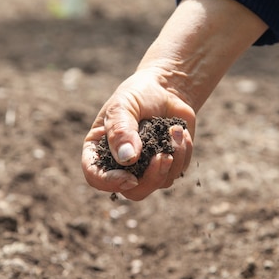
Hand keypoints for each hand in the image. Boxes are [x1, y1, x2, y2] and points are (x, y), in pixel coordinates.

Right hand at [81, 67, 194, 200]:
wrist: (166, 88)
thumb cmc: (138, 94)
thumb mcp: (123, 105)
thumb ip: (121, 130)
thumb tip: (127, 159)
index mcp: (100, 150)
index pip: (96, 176)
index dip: (109, 182)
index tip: (129, 177)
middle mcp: (120, 165)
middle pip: (131, 190)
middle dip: (151, 177)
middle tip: (165, 156)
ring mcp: (145, 169)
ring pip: (158, 184)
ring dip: (173, 159)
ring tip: (176, 130)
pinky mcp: (166, 166)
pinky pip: (176, 172)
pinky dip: (183, 152)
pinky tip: (181, 132)